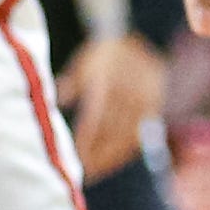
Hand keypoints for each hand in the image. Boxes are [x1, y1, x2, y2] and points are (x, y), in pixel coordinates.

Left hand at [63, 28, 167, 166]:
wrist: (144, 35)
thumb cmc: (106, 53)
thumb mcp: (86, 62)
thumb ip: (72, 83)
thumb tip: (54, 99)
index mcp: (108, 83)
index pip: (96, 119)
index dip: (86, 141)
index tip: (75, 158)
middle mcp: (127, 95)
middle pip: (111, 133)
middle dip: (96, 155)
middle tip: (82, 173)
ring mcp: (144, 103)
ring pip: (127, 137)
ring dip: (110, 158)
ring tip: (95, 172)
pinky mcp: (155, 109)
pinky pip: (141, 134)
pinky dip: (126, 151)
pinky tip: (113, 162)